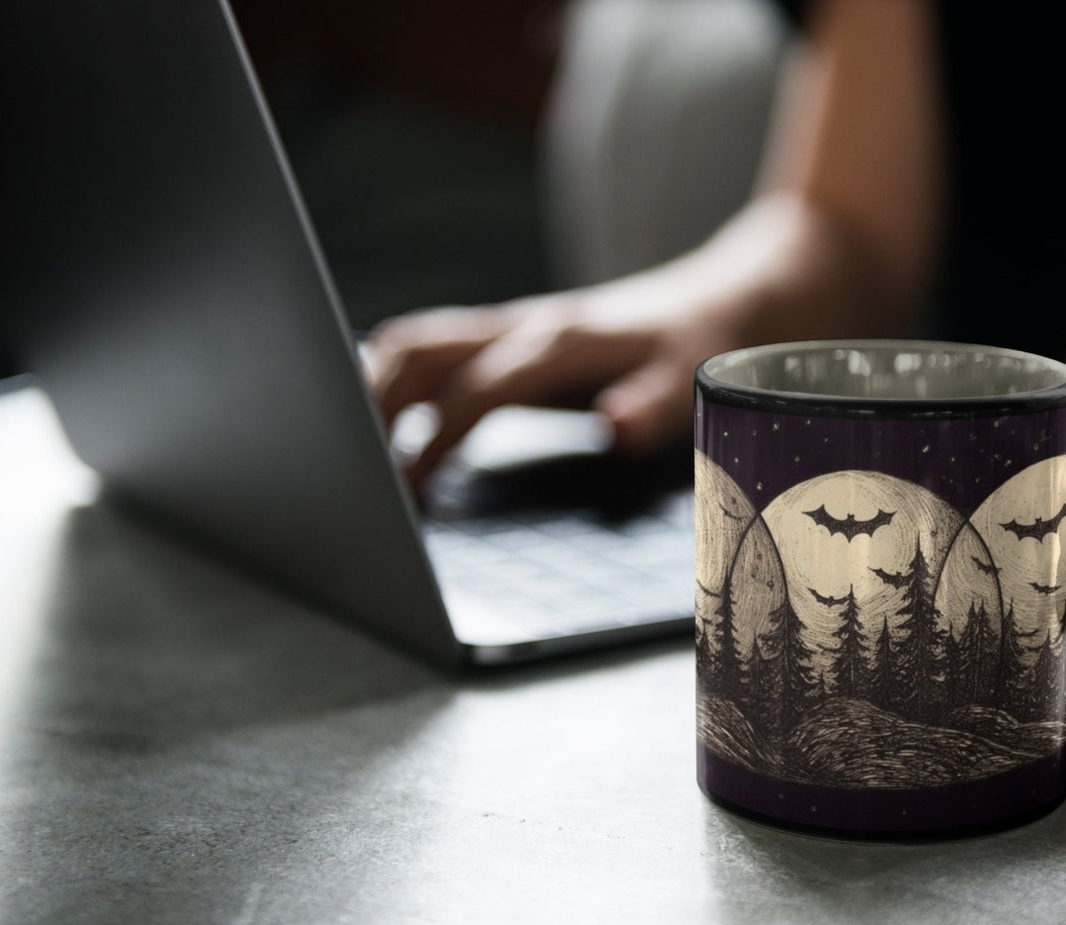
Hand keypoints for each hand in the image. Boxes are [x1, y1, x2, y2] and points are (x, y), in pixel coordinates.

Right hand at [367, 281, 738, 486]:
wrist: (721, 297)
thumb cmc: (700, 345)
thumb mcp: (692, 380)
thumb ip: (652, 404)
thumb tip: (615, 426)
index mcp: (562, 342)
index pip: (478, 389)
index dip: (436, 437)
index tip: (405, 486)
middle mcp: (527, 326)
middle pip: (421, 349)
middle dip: (373, 400)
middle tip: (344, 464)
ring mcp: (514, 326)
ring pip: (418, 342)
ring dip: (375, 385)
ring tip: (346, 445)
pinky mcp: (512, 336)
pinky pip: (437, 349)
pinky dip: (398, 379)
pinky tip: (384, 421)